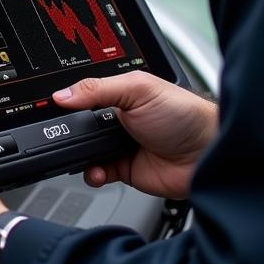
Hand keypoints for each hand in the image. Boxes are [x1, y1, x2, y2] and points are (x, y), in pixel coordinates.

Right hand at [54, 72, 217, 198]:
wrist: (208, 156)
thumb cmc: (184, 114)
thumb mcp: (137, 90)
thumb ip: (97, 89)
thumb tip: (63, 94)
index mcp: (119, 93)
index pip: (85, 95)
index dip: (70, 102)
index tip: (55, 109)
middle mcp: (119, 118)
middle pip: (82, 125)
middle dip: (72, 132)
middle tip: (70, 134)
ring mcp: (121, 144)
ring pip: (86, 150)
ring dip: (81, 155)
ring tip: (84, 155)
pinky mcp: (125, 169)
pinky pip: (98, 172)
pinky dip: (92, 174)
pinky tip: (97, 171)